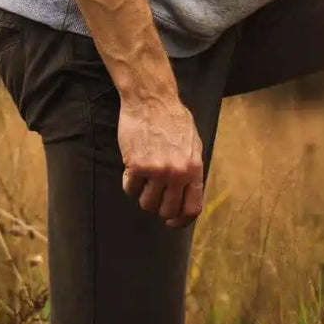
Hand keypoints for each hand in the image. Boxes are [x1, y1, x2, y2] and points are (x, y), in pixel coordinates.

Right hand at [119, 93, 204, 228]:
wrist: (152, 100)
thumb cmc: (174, 121)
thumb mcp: (193, 146)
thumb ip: (191, 171)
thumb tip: (187, 195)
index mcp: (194, 170)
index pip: (192, 209)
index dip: (181, 221)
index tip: (171, 222)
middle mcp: (177, 173)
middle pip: (167, 211)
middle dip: (159, 209)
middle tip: (154, 197)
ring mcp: (157, 170)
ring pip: (147, 203)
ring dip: (143, 196)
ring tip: (144, 179)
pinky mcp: (136, 165)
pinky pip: (130, 189)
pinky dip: (129, 183)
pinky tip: (133, 168)